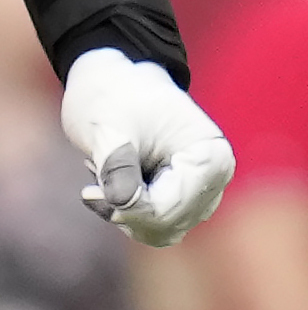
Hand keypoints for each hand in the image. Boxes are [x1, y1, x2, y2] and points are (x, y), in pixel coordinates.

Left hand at [57, 52, 232, 244]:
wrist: (116, 79)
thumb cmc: (115, 96)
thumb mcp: (110, 128)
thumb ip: (117, 169)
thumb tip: (121, 207)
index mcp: (211, 156)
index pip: (172, 207)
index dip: (128, 209)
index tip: (90, 191)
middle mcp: (216, 177)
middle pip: (169, 224)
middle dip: (125, 212)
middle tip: (90, 188)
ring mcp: (203, 189)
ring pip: (162, 230)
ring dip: (124, 214)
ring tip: (102, 178)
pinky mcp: (185, 195)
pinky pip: (157, 224)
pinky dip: (128, 212)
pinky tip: (112, 183)